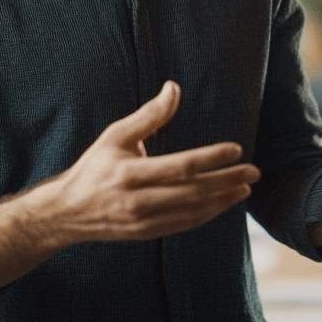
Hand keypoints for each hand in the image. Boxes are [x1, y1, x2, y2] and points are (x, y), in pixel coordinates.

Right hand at [44, 81, 259, 244]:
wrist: (67, 213)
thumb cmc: (94, 167)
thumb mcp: (115, 135)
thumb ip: (149, 115)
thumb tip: (174, 88)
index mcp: (129, 173)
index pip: (180, 166)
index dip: (211, 158)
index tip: (236, 150)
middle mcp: (138, 200)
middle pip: (193, 191)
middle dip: (227, 181)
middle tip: (254, 172)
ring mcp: (143, 221)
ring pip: (192, 212)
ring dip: (223, 201)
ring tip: (245, 189)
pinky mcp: (147, 234)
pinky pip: (184, 225)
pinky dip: (207, 215)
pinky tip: (222, 204)